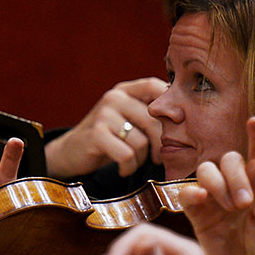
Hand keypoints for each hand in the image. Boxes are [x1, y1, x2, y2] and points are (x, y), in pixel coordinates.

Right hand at [44, 78, 167, 177]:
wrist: (71, 152)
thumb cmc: (108, 138)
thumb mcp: (128, 120)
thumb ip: (149, 114)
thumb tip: (183, 119)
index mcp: (125, 90)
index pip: (154, 86)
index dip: (170, 102)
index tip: (179, 121)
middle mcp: (114, 98)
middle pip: (152, 120)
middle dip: (159, 144)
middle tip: (157, 157)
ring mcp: (104, 115)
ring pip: (141, 142)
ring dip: (141, 159)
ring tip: (133, 163)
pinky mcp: (96, 134)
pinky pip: (127, 155)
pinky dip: (128, 167)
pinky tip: (123, 168)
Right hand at [178, 115, 254, 254]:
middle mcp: (238, 189)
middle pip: (228, 160)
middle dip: (235, 175)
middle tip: (242, 202)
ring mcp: (215, 201)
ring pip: (207, 172)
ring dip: (216, 183)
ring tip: (228, 206)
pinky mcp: (197, 216)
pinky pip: (187, 195)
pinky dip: (191, 192)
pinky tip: (199, 200)